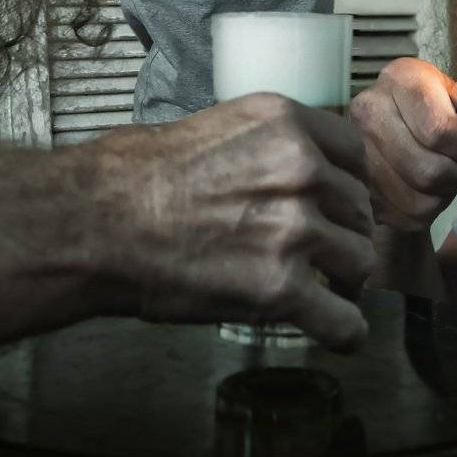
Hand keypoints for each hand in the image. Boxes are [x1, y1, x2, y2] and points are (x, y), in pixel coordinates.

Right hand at [111, 93, 374, 349]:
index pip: (355, 153)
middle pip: (359, 209)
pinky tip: (336, 332)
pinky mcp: (279, 289)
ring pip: (360, 262)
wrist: (96, 223)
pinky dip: (344, 332)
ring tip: (326, 291)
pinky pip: (343, 321)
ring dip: (345, 281)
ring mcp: (294, 229)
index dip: (348, 184)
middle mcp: (300, 170)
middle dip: (345, 234)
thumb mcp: (215, 127)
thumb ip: (269, 144)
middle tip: (326, 254)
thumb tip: (292, 166)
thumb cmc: (135, 177)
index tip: (338, 204)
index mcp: (285, 123)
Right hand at [350, 58, 456, 232]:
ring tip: (451, 174)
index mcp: (401, 78)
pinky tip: (430, 188)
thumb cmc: (447, 108)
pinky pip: (406, 212)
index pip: (440, 130)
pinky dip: (429, 208)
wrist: (405, 125)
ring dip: (446, 192)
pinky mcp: (360, 183)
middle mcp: (369, 109)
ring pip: (418, 195)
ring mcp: (357, 149)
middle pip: (429, 169)